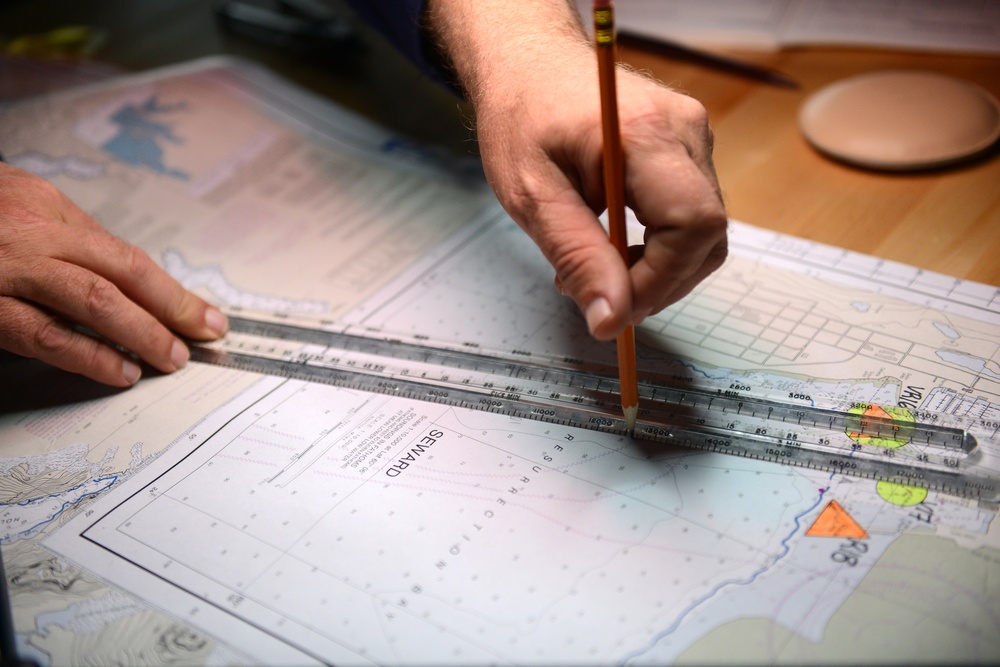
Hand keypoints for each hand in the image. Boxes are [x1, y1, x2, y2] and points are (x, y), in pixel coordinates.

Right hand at [0, 163, 227, 385]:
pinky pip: (38, 334)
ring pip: (87, 303)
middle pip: (118, 276)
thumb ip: (67, 237)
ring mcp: (1, 271)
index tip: (207, 317)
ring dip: (136, 336)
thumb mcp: (19, 205)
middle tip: (198, 342)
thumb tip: (127, 278)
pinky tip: (113, 370)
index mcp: (45, 208)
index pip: (127, 256)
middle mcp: (29, 235)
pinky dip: (83, 355)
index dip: (173, 291)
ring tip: (165, 361)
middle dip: (169, 313)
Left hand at [427, 0, 727, 339]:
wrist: (528, 64)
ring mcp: (693, 136)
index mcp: (647, 134)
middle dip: (659, 282)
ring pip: (703, 231)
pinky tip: (612, 245)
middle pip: (707, 234)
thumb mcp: (531, 195)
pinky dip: (658, 245)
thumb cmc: (522, 117)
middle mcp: (684, 130)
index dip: (660, 281)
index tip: (614, 308)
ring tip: (597, 267)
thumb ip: (576, 256)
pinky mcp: (689, 148)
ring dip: (657, 268)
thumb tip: (611, 318)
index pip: (692, 225)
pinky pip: (692, 214)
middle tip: (599, 296)